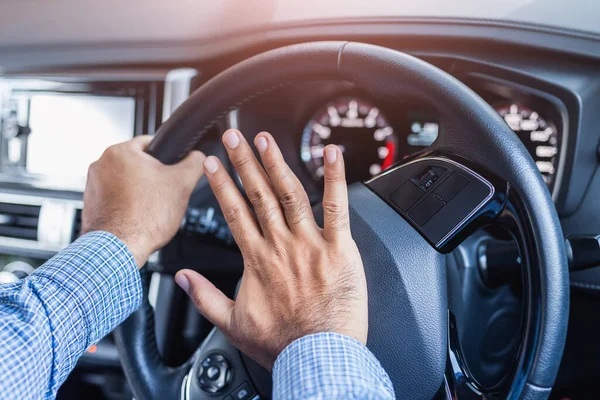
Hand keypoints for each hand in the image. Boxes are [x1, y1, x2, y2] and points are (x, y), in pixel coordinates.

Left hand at [82, 136, 204, 266]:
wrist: (120, 249)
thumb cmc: (144, 218)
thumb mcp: (182, 184)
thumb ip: (194, 163)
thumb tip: (198, 157)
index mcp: (120, 151)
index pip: (150, 143)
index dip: (167, 158)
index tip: (172, 171)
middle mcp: (101, 164)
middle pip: (138, 164)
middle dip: (152, 178)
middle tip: (163, 194)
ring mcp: (93, 185)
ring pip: (126, 182)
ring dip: (139, 192)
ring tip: (149, 208)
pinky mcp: (91, 203)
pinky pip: (115, 198)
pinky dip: (126, 205)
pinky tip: (137, 217)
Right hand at [175, 129, 367, 369]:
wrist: (317, 358)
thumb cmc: (280, 343)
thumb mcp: (232, 324)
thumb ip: (205, 297)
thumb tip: (183, 279)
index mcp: (256, 260)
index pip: (233, 212)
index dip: (221, 184)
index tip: (212, 162)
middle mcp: (280, 246)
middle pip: (258, 195)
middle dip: (243, 162)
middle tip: (233, 136)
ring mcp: (310, 244)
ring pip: (290, 194)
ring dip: (276, 163)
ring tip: (265, 139)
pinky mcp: (339, 249)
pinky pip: (337, 208)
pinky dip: (335, 179)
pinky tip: (331, 154)